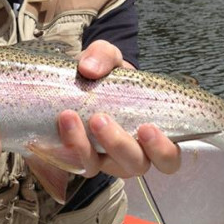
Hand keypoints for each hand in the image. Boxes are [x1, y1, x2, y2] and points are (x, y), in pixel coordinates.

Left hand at [57, 40, 180, 178]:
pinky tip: (54, 126)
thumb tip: (89, 68)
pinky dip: (61, 146)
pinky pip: (69, 162)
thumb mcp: (109, 58)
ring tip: (69, 116)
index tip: (147, 127)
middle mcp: (130, 154)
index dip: (162, 150)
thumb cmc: (107, 75)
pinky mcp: (75, 158)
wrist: (77, 80)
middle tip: (100, 119)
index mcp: (151, 136)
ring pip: (96, 167)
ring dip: (82, 146)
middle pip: (134, 165)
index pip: (169, 158)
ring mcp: (101, 160)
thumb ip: (104, 56)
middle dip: (118, 144)